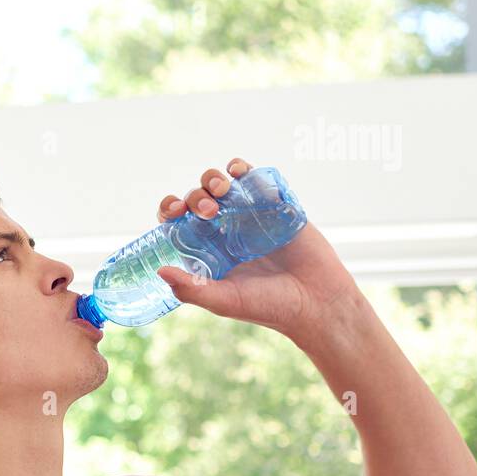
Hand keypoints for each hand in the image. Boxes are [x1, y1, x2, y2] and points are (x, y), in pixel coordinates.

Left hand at [154, 157, 360, 341]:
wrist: (317, 300)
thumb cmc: (270, 306)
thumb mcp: (224, 301)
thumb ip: (192, 289)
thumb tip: (159, 271)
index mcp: (206, 251)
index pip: (177, 224)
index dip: (169, 211)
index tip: (174, 212)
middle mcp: (223, 231)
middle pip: (195, 200)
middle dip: (194, 197)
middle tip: (209, 211)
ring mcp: (248, 216)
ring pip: (219, 185)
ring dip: (212, 180)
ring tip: (221, 190)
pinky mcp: (274, 206)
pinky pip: (253, 179)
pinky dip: (241, 169)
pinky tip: (238, 171)